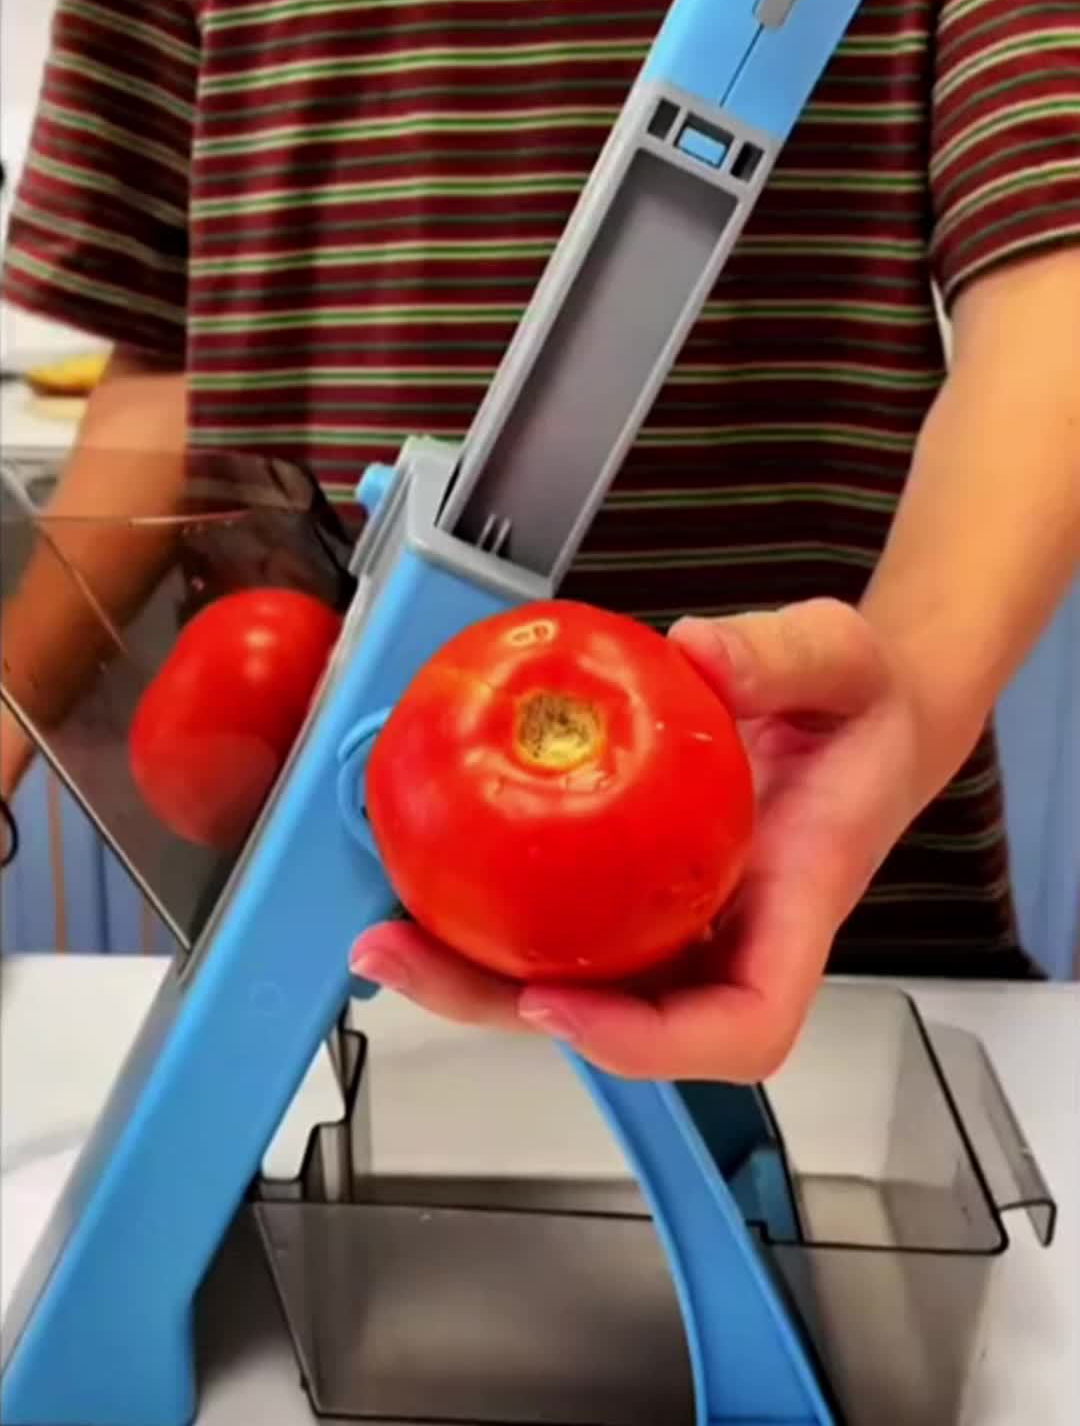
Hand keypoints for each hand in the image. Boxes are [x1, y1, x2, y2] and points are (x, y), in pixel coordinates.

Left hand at [349, 599, 959, 1082]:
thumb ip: (784, 655)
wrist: (863, 717)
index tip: (558, 1001)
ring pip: (578, 982)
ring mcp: (680, 917)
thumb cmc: (866, 708)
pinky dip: (493, 916)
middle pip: (622, 1024)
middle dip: (502, 1010)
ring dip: (475, 974)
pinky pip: (566, 922)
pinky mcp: (642, 887)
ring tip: (384, 929)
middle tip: (401, 955)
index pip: (743, 1024)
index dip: (649, 1043)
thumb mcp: (844, 657)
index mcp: (793, 899)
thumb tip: (699, 651)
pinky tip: (429, 873)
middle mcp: (729, 932)